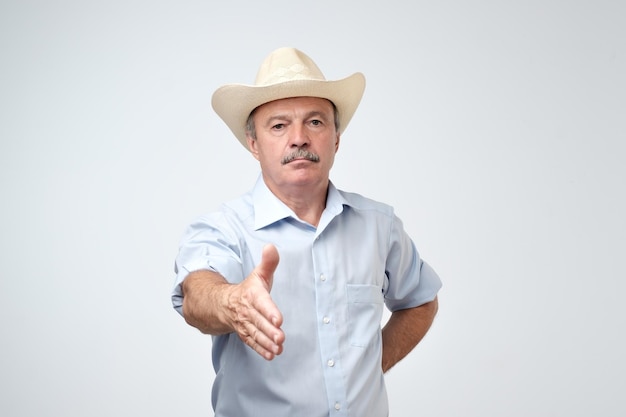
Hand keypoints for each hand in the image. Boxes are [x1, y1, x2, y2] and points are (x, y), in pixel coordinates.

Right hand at [223, 244, 284, 359]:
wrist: (223, 304)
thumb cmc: (248, 290)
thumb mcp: (258, 274)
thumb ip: (268, 262)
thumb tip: (271, 246)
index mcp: (252, 295)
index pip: (261, 303)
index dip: (269, 311)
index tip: (278, 319)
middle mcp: (247, 311)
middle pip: (259, 321)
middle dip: (269, 330)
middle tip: (280, 337)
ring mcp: (245, 324)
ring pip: (255, 334)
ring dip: (266, 342)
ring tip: (278, 348)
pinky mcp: (245, 334)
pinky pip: (252, 342)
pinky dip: (261, 350)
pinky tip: (271, 355)